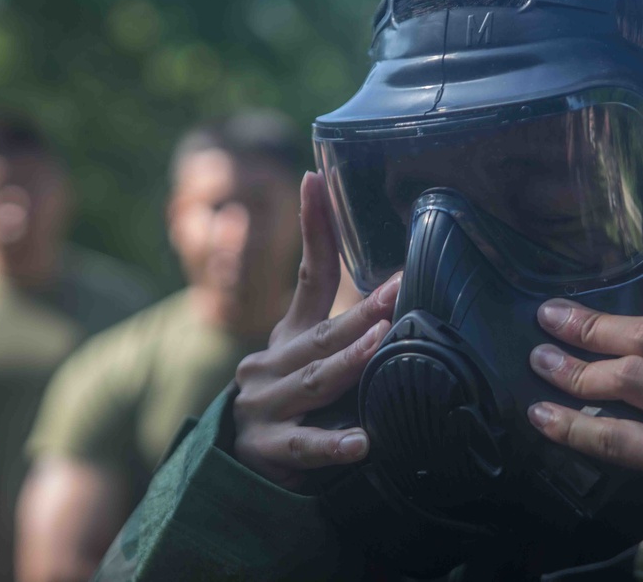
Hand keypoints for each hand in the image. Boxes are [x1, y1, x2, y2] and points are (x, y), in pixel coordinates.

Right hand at [233, 172, 400, 488]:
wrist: (240, 464)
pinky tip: (362, 442)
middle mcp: (272, 361)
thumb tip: (402, 294)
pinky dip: (334, 443)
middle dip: (364, 310)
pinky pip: (305, 445)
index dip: (312, 228)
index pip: (307, 275)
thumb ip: (343, 331)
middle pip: (323, 332)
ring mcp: (265, 404)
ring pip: (316, 380)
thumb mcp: (309, 359)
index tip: (314, 178)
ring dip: (350, 361)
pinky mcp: (268, 447)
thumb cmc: (293, 402)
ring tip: (381, 342)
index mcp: (289, 334)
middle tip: (400, 287)